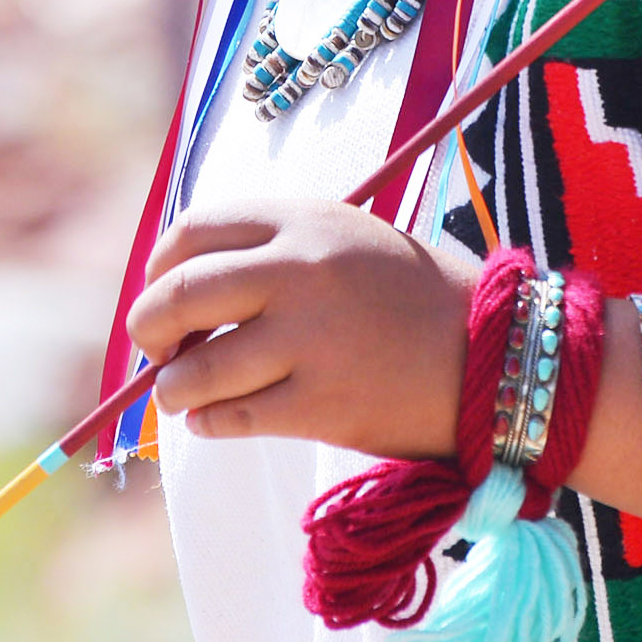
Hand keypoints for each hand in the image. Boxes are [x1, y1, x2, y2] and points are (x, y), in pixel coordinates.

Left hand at [127, 197, 472, 459]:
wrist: (493, 355)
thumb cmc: (409, 297)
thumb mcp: (342, 238)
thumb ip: (270, 249)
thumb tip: (179, 289)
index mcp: (299, 220)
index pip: (190, 233)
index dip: (158, 268)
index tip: (159, 292)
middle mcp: (297, 271)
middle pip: (178, 296)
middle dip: (148, 329)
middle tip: (153, 349)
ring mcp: (307, 339)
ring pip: (195, 369)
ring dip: (171, 388)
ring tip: (178, 393)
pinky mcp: (321, 404)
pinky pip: (231, 416)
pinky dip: (209, 421)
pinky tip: (214, 419)